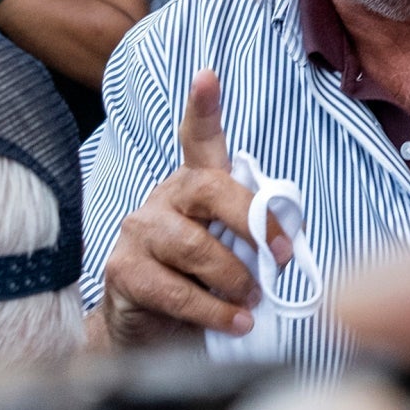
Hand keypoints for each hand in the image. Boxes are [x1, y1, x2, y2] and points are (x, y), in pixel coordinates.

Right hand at [97, 71, 284, 347]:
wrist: (150, 335)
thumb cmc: (201, 287)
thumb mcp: (234, 256)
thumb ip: (255, 241)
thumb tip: (285, 247)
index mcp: (194, 189)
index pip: (198, 140)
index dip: (203, 108)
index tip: (207, 75)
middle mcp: (162, 200)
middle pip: (209, 189)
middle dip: (252, 220)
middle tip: (282, 256)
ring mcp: (138, 233)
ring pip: (194, 246)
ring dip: (234, 278)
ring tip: (252, 300)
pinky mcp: (123, 272)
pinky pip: (177, 290)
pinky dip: (214, 310)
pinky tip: (235, 322)